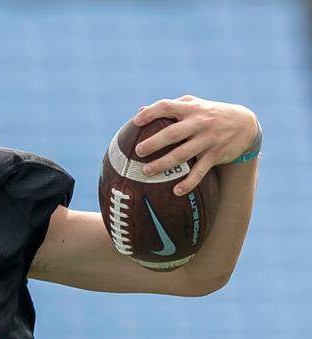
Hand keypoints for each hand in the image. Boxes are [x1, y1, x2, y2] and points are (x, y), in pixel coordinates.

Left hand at [132, 95, 258, 194]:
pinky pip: (200, 171)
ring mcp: (208, 140)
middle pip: (173, 133)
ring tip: (147, 172)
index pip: (167, 106)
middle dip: (154, 143)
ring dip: (164, 164)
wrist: (245, 124)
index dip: (151, 113)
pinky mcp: (216, 154)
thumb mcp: (193, 105)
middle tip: (138, 151)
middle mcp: (199, 123)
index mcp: (191, 108)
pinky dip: (189, 182)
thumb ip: (170, 107)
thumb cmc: (209, 113)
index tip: (136, 122)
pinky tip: (176, 191)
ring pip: (183, 154)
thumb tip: (139, 112)